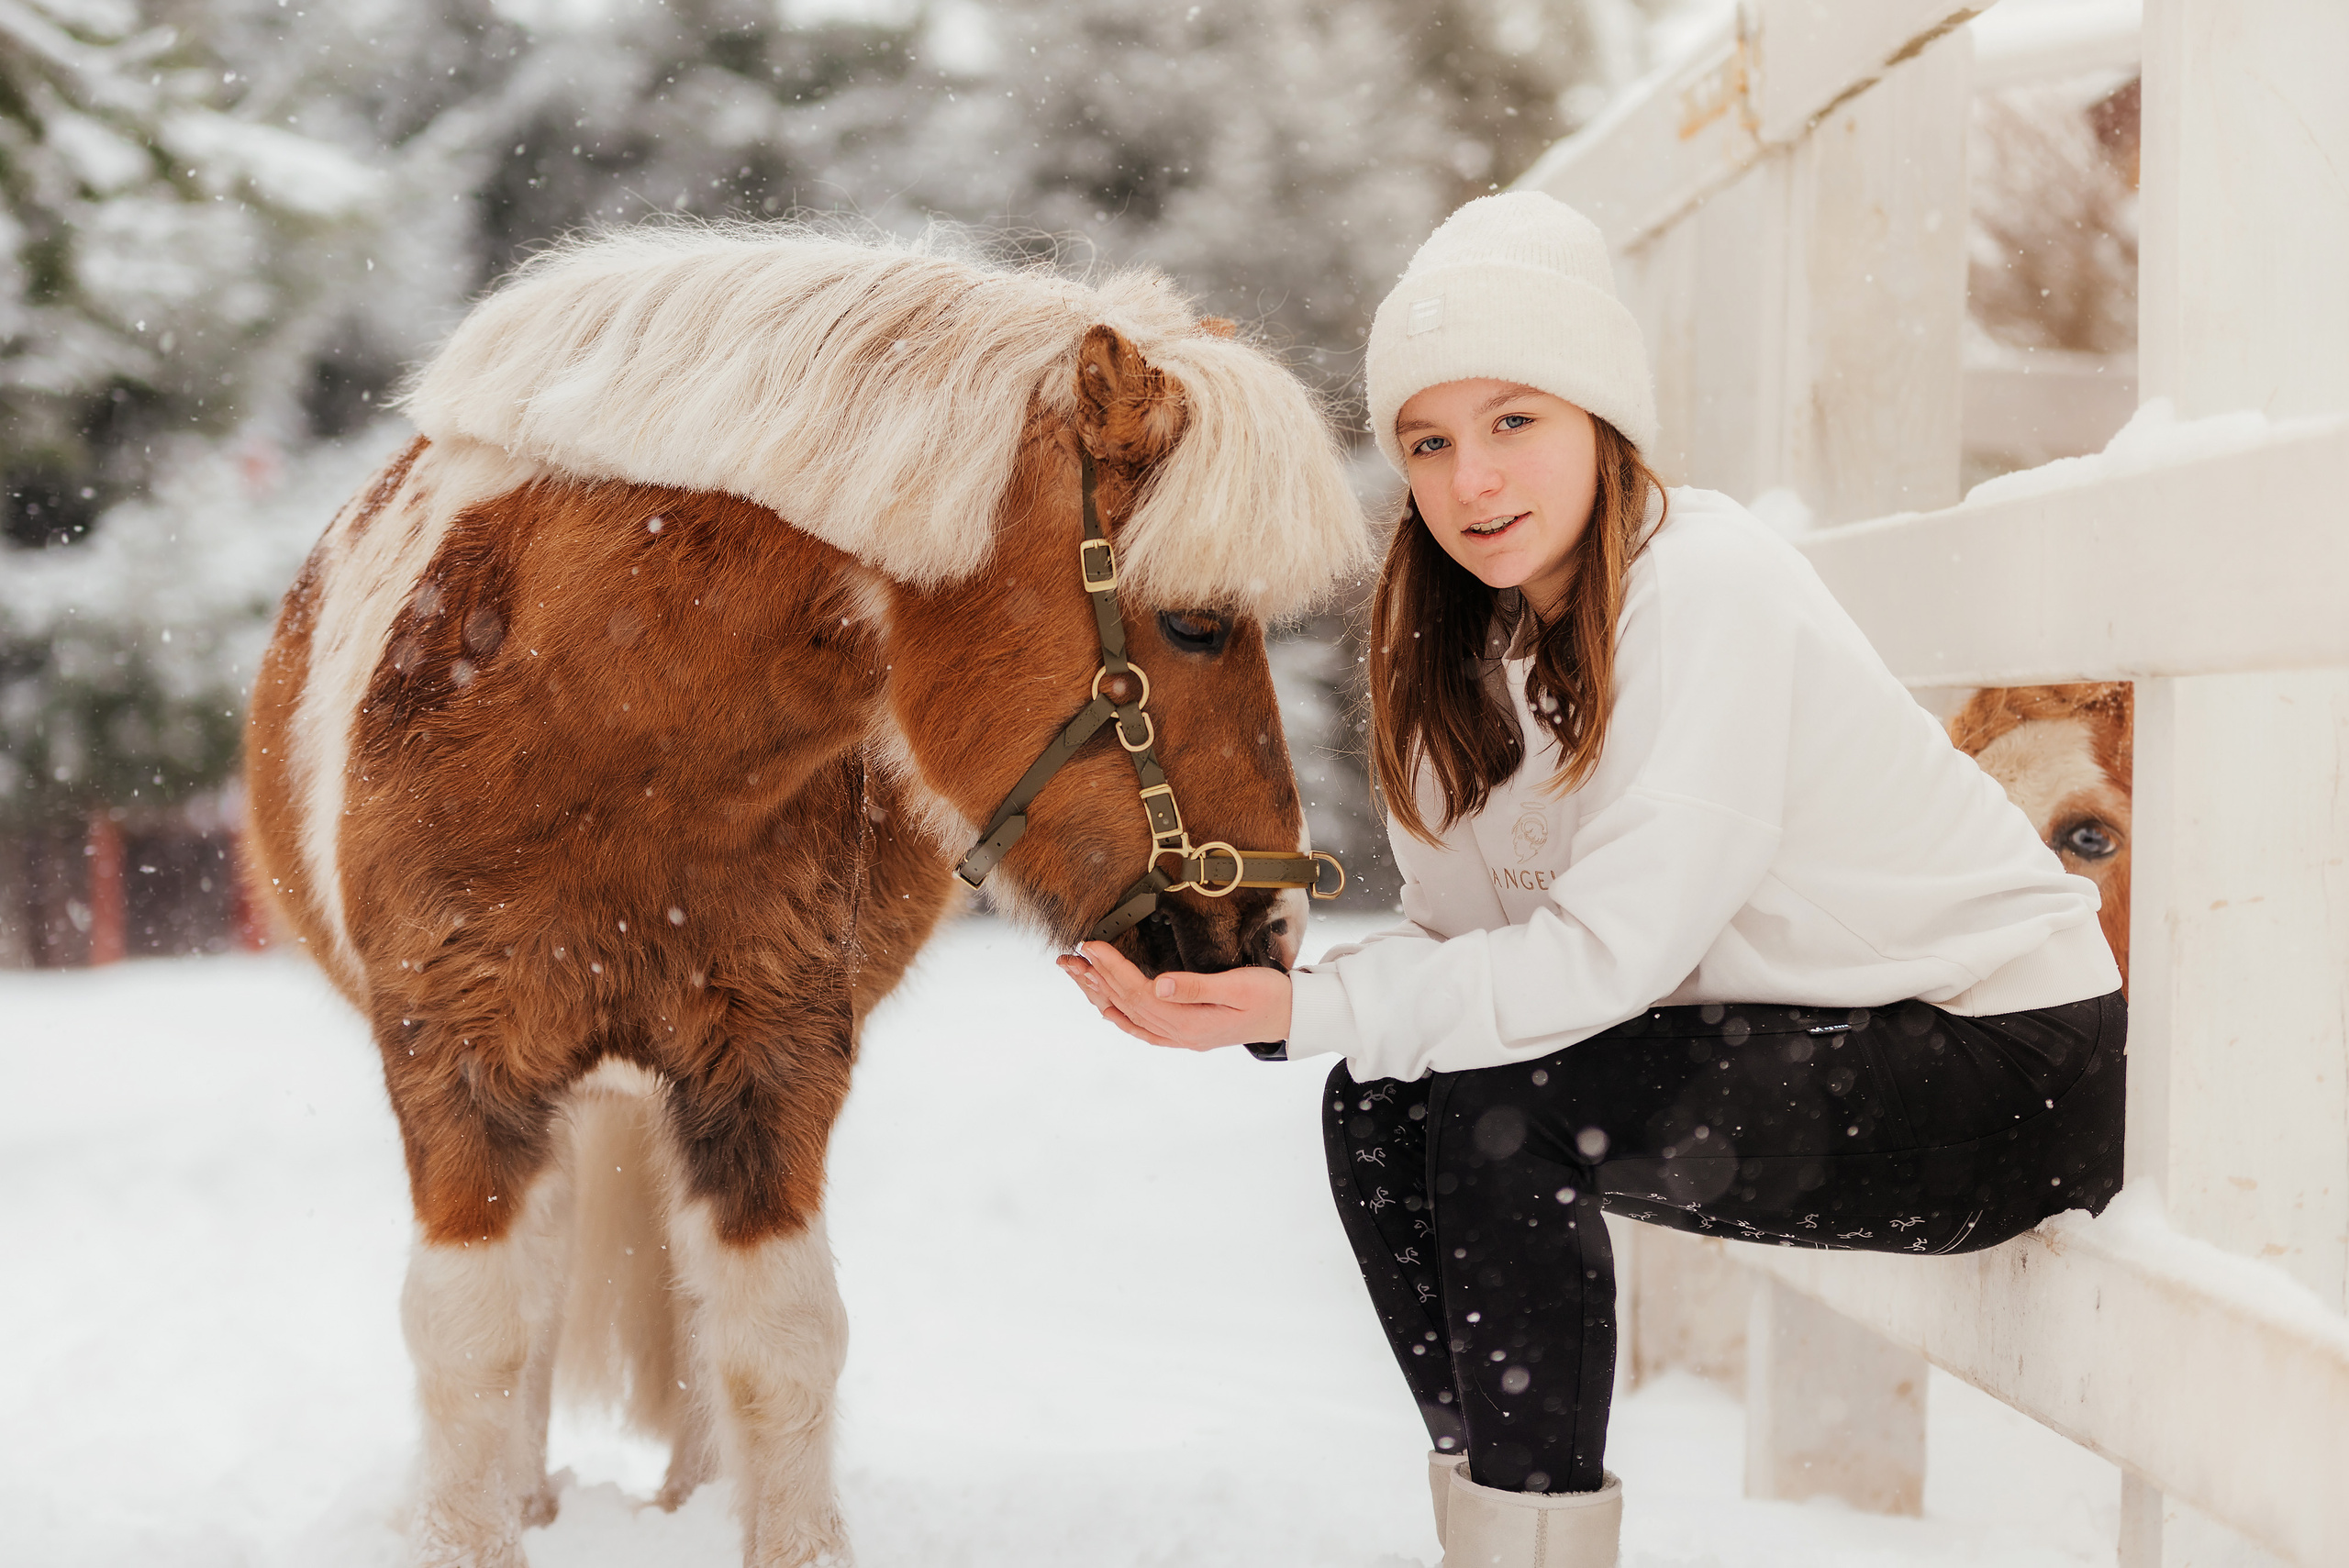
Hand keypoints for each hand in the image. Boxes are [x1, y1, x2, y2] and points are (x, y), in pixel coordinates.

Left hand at [1056, 940, 1291, 1052]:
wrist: (1294, 1017)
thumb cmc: (1271, 996)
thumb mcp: (1238, 986)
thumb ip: (1196, 987)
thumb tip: (1157, 985)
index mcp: (1189, 1021)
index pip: (1138, 990)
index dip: (1111, 967)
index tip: (1090, 945)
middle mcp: (1179, 1032)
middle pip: (1126, 1003)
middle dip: (1095, 978)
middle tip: (1069, 957)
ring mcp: (1181, 1037)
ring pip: (1130, 1016)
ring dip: (1100, 995)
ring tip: (1076, 976)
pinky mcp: (1187, 1034)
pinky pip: (1145, 1030)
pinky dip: (1122, 1018)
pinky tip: (1107, 1009)